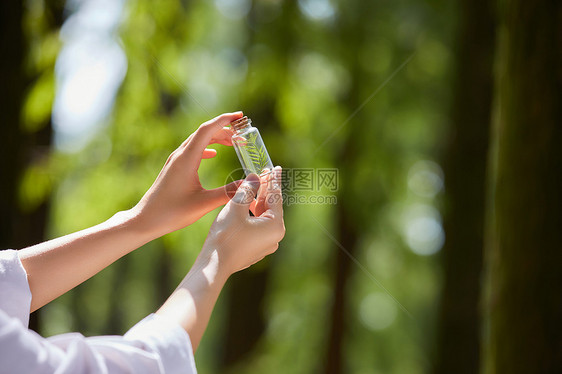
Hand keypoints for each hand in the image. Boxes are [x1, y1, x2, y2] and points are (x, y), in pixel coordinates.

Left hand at [132, 112, 244, 236]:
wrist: (145, 220)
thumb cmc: (172, 212)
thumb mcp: (203, 204)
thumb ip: (227, 192)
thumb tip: (249, 184)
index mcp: (187, 158)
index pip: (207, 130)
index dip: (224, 120)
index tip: (240, 116)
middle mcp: (180, 155)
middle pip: (204, 132)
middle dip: (224, 129)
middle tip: (243, 134)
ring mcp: (175, 161)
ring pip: (198, 140)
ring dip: (216, 138)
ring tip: (233, 142)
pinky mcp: (174, 168)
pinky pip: (192, 150)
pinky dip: (206, 147)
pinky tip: (214, 154)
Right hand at [203, 167, 284, 275]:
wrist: (214, 265)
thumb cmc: (226, 235)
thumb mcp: (236, 206)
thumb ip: (248, 189)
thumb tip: (255, 178)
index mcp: (275, 225)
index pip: (275, 196)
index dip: (273, 180)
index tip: (275, 167)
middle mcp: (275, 237)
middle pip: (270, 207)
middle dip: (263, 191)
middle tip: (261, 174)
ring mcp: (266, 245)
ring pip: (263, 217)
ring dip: (256, 203)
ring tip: (249, 189)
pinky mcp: (256, 250)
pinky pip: (257, 227)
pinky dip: (252, 215)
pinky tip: (244, 207)